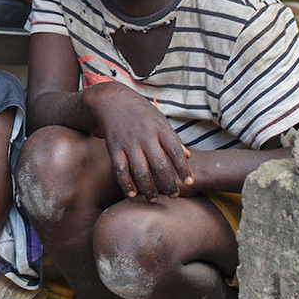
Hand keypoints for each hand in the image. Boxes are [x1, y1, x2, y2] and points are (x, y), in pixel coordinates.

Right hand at [85, 81, 192, 199]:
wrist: (109, 99)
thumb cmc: (139, 111)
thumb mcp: (159, 120)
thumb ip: (173, 138)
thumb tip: (189, 156)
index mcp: (159, 128)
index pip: (175, 151)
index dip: (183, 169)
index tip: (189, 182)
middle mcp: (145, 136)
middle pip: (160, 165)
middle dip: (168, 184)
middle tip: (174, 196)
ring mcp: (128, 142)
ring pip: (140, 171)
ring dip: (148, 188)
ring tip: (154, 199)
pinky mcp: (113, 147)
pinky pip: (120, 170)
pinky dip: (125, 184)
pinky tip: (132, 194)